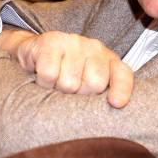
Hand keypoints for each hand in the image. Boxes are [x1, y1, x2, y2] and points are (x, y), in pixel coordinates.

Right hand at [0, 30, 133, 107]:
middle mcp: (95, 48)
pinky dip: (44, 82)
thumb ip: (101, 98)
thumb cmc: (65, 72)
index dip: (122, 90)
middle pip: (95, 84)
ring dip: (57, 89)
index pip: (123, 75)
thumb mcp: (87, 85)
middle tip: (69, 90)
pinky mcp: (51, 42)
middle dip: (79, 95)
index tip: (116, 103)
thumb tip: (108, 115)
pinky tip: (43, 77)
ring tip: (55, 83)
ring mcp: (74, 42)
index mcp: (109, 60)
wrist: (35, 49)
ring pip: (69, 83)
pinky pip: (49, 74)